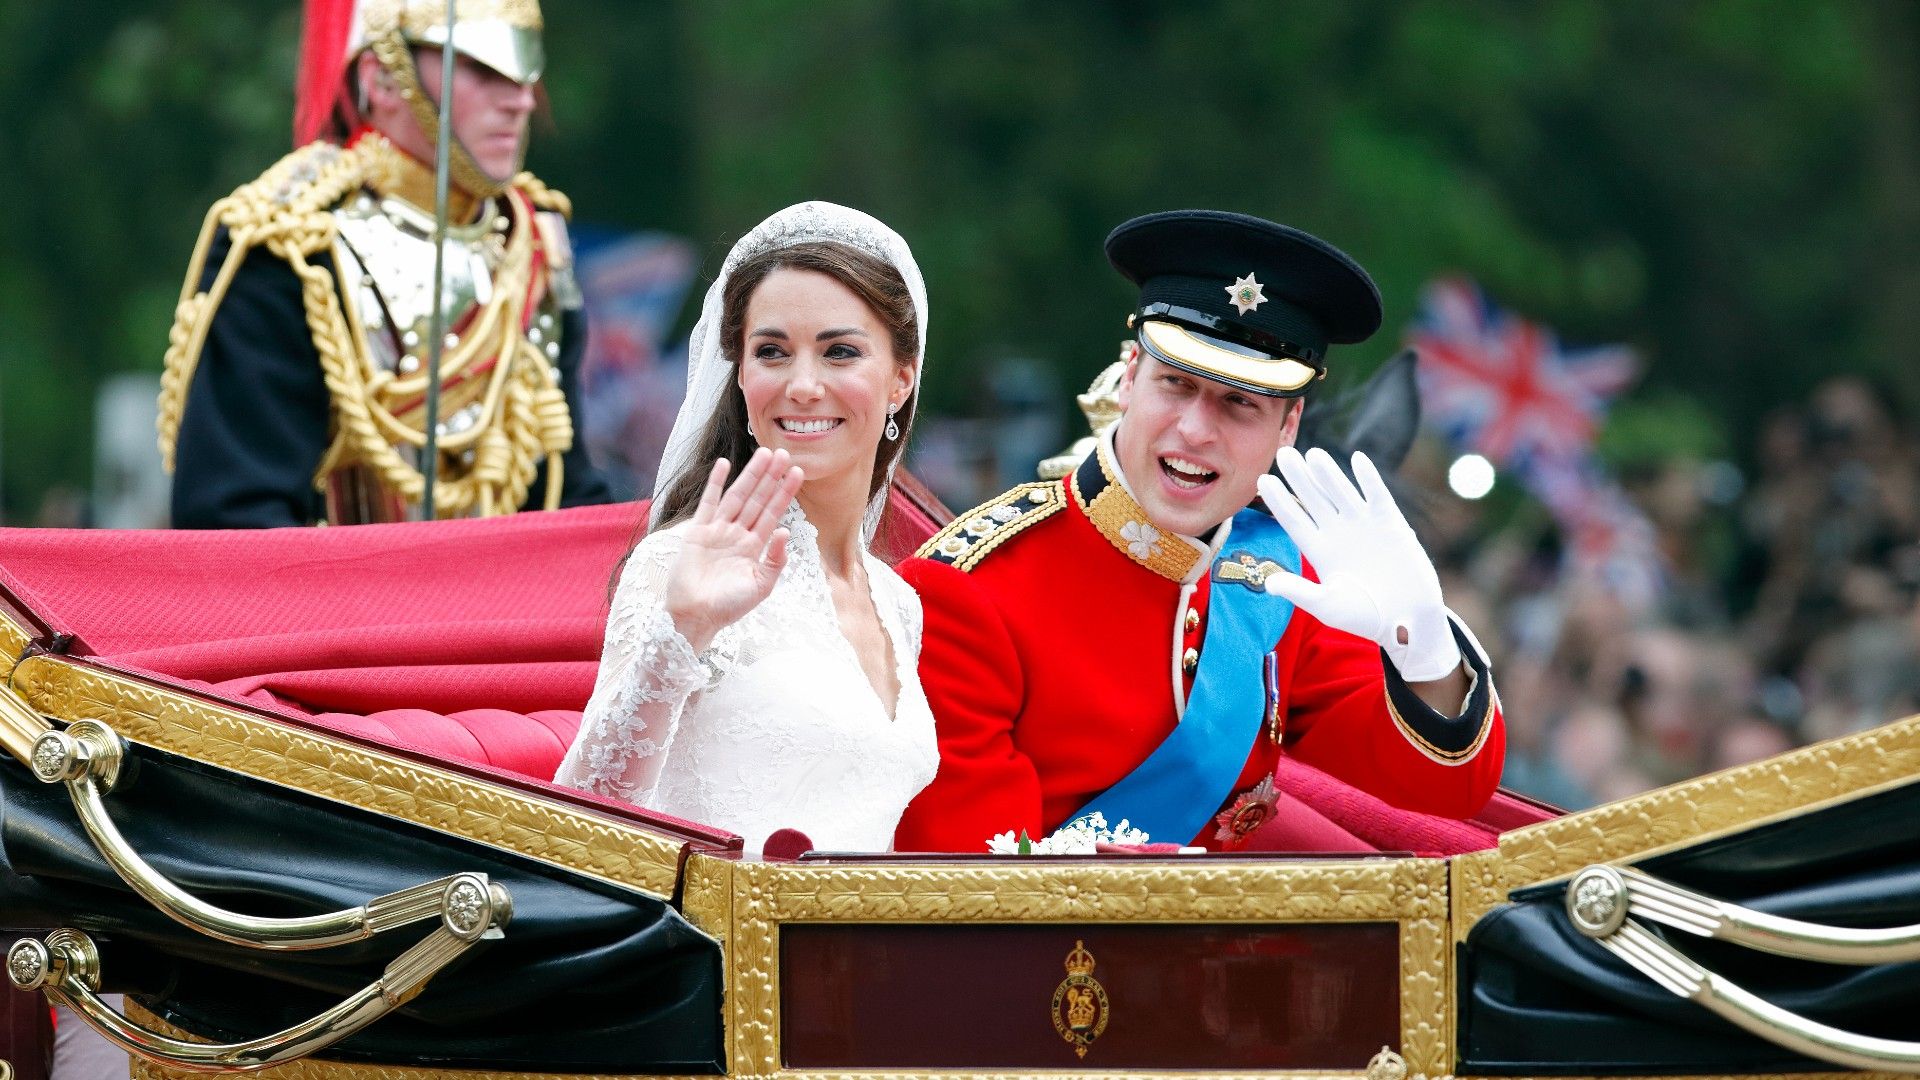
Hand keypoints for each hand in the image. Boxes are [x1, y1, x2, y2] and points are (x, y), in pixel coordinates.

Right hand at [665, 448, 804, 651]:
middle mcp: (737, 535)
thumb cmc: (728, 607)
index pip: (773, 513)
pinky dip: (716, 484)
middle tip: (784, 453)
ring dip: (750, 475)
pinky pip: (709, 503)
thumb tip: (785, 530)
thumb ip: (775, 559)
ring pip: (738, 496)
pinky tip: (725, 464)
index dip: (784, 493)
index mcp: (754, 547)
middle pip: (757, 499)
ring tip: (764, 454)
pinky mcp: (698, 532)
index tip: (798, 472)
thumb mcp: (761, 586)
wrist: (696, 616)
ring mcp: (718, 531)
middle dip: (771, 477)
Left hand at [1255, 447, 1461, 682]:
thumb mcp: (1328, 606)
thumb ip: (1300, 592)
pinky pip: (1377, 496)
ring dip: (1328, 473)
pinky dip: (1369, 479)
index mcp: (1319, 551)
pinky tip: (1358, 459)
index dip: (1279, 501)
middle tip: (1282, 452)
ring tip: (1312, 453)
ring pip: (1341, 493)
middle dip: (1298, 477)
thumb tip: (1269, 583)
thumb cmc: (1365, 618)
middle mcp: (1338, 533)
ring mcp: (1363, 526)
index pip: (1294, 519)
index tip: (1262, 481)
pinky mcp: (1390, 524)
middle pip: (1313, 499)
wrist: (1407, 621)